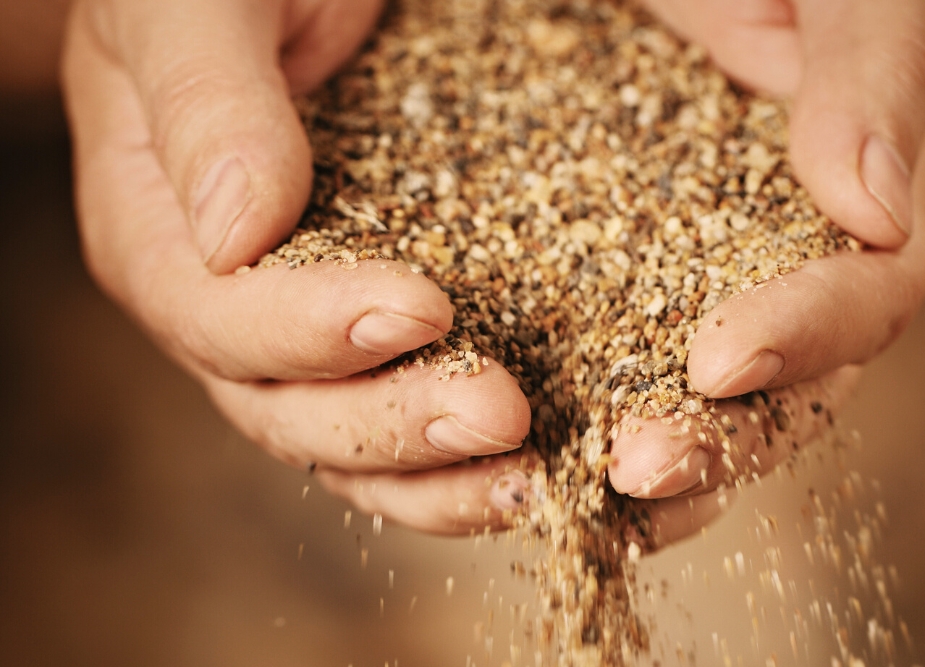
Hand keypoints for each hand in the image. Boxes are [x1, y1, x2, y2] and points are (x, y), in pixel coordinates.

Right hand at [62, 0, 532, 534]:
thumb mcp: (202, 3)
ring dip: (444, 475)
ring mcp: (312, 335)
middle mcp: (231, 311)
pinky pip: (420, 407)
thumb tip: (234, 235)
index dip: (313, 332)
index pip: (222, 320)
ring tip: (536, 472)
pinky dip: (474, 452)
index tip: (424, 306)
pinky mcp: (392, 331)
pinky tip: (548, 455)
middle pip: (292, 413)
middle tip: (501, 415)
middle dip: (396, 424)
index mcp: (159, 238)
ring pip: (358, 446)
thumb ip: (209, 101)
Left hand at [602, 0, 924, 545]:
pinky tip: (522, 459)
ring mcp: (708, 280)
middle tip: (636, 469)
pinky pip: (610, 370)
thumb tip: (872, 216)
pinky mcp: (618, 279)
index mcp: (864, 197)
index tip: (719, 358)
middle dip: (719, 438)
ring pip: (702, 404)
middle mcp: (795, 259)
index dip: (807, 335)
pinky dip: (577, 419)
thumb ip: (870, 78)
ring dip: (646, 462)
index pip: (870, 295)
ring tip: (578, 499)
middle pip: (790, 387)